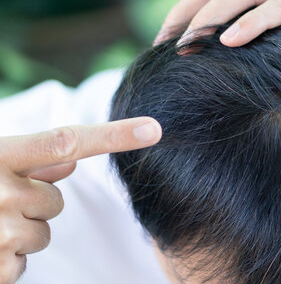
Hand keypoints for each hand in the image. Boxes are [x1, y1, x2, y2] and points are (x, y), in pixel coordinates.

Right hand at [0, 117, 160, 282]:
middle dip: (32, 204)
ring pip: (42, 232)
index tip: (155, 129)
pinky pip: (23, 263)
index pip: (67, 140)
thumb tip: (72, 158)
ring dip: (18, 232)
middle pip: (55, 201)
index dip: (114, 135)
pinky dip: (6, 260)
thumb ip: (30, 159)